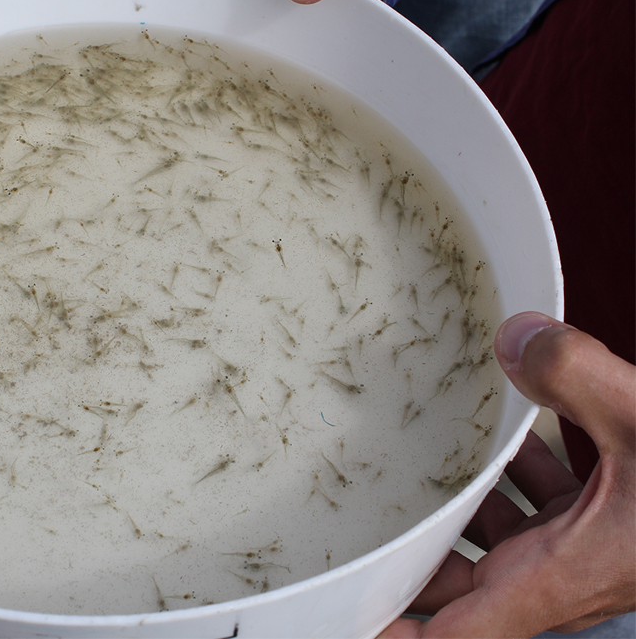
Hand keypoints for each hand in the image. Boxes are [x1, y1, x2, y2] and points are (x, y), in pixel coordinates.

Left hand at [381, 312, 635, 637]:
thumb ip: (577, 378)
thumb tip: (512, 339)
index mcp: (559, 577)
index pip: (454, 633)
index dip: (390, 634)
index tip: (340, 619)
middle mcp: (563, 571)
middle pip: (458, 581)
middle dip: (408, 558)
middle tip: (353, 524)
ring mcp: (584, 544)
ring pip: (497, 534)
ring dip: (459, 503)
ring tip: (411, 460)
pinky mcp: (607, 517)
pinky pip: (543, 497)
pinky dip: (519, 466)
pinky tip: (509, 420)